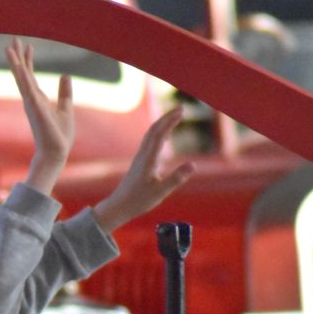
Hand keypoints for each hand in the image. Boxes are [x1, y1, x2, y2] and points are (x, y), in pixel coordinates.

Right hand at [6, 37, 73, 194]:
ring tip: (9, 47)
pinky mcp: (35, 107)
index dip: (29, 60)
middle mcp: (31, 99)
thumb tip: (65, 75)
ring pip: (21, 78)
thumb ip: (64, 92)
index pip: (31, 76)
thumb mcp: (66, 108)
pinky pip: (27, 88)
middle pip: (22, 73)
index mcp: (38, 99)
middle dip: (18, 56)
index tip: (29, 45)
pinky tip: (20, 65)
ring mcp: (31, 103)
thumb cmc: (59, 135)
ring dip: (15, 62)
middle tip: (13, 38)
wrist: (56, 152)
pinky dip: (23, 76)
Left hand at [93, 107, 194, 232]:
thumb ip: (177, 178)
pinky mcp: (140, 163)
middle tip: (181, 107)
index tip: (181, 110)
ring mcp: (140, 158)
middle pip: (154, 129)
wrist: (119, 206)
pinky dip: (159, 134)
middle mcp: (143, 155)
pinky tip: (166, 136)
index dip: (170, 121)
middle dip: (167, 117)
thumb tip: (193, 165)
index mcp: (149, 159)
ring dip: (163, 123)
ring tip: (176, 117)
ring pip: (151, 135)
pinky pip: (150, 142)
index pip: (160, 134)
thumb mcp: (161, 191)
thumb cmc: (139, 200)